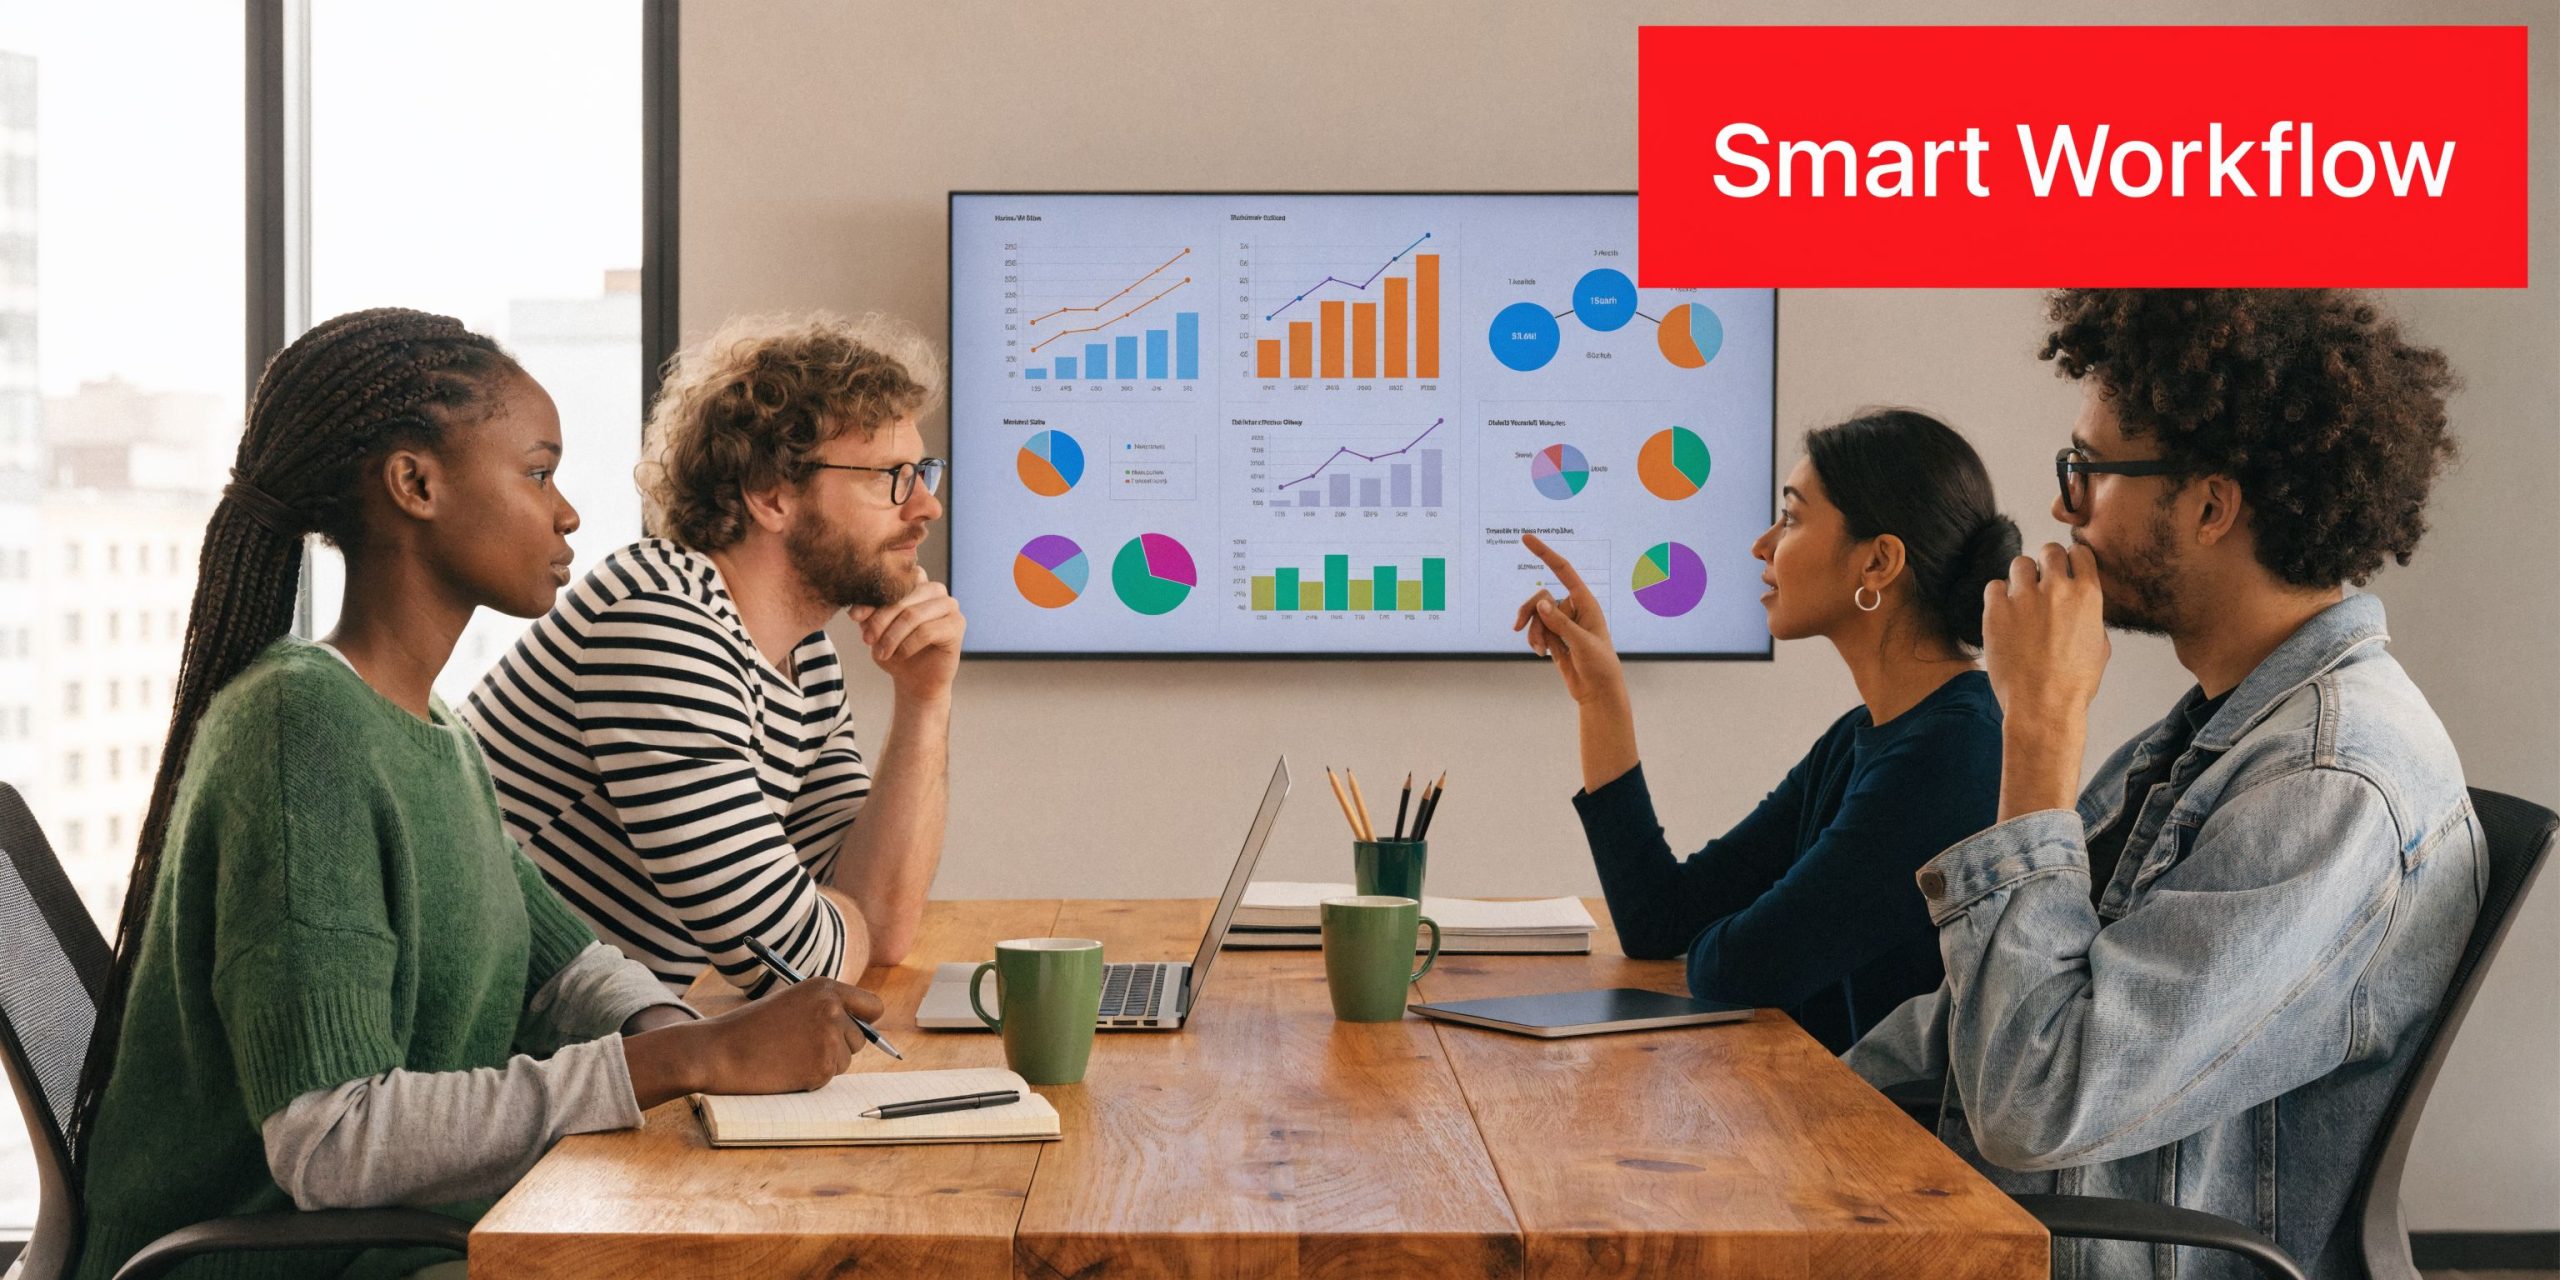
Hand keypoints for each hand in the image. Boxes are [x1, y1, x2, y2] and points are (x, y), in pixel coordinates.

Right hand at [653, 977, 888, 1101]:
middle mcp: (833, 1010)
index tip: (856, 1030)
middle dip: (839, 1046)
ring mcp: (830, 1039)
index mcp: (825, 988)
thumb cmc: (750, 1028)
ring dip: (824, 1063)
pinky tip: (786, 1069)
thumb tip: (859, 1030)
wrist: (720, 1051)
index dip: (865, 1021)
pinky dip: (812, 1078)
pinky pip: (830, 1077)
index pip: (872, 1006)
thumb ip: (824, 1010)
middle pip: (860, 1038)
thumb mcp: (792, 1004)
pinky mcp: (822, 1067)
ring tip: (789, 1056)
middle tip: (803, 1048)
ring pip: (845, 1060)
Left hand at [850, 577, 964, 699]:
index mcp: (915, 582)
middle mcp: (934, 589)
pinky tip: (900, 655)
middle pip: (902, 596)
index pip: (893, 579)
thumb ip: (868, 616)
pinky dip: (908, 645)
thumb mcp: (875, 630)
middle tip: (867, 640)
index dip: (873, 597)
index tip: (855, 617)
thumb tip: (856, 612)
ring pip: (913, 615)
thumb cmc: (895, 650)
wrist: (915, 681)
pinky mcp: (957, 625)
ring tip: (881, 653)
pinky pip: (927, 631)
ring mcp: (949, 605)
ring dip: (892, 636)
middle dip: (880, 620)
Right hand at [1510, 533, 1623, 705]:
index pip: (1563, 571)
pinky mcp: (1555, 636)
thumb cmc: (1599, 665)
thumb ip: (1561, 623)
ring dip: (1534, 632)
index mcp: (1586, 602)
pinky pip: (1536, 629)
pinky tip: (1542, 654)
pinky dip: (1534, 640)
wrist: (1597, 691)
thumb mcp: (1582, 643)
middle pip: (1540, 597)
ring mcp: (1562, 622)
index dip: (1545, 553)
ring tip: (1540, 651)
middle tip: (1518, 625)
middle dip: (1529, 612)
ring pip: (1536, 616)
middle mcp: (1573, 608)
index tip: (1526, 538)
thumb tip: (1541, 604)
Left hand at [1983, 542, 2108, 820]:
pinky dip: (1998, 596)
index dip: (2071, 559)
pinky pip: (1994, 586)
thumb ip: (2091, 617)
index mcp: (2088, 595)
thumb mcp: (2100, 647)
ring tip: (2021, 599)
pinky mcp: (1996, 610)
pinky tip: (2003, 613)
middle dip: (2046, 562)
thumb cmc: (2074, 684)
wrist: (2042, 706)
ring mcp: (2024, 597)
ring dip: (2021, 577)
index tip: (2065, 568)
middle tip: (2041, 580)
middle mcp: (2057, 589)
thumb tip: (2083, 607)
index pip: (2080, 553)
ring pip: (2020, 564)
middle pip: (2048, 551)